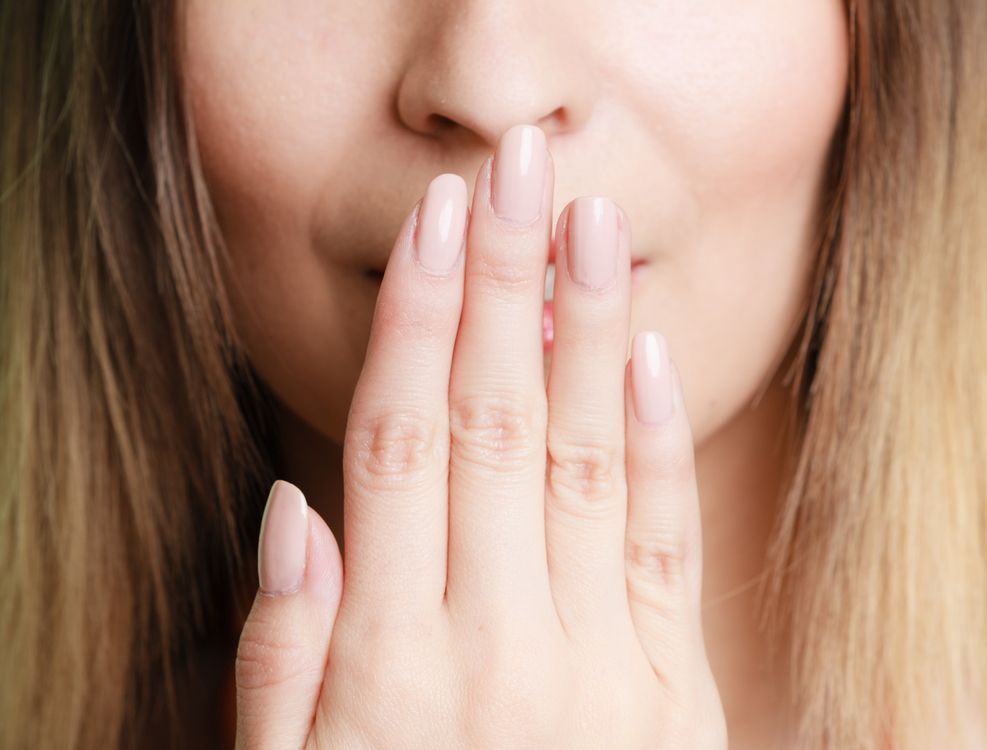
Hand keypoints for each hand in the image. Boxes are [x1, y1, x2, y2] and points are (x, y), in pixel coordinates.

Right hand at [233, 124, 726, 748]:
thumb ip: (283, 653)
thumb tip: (292, 506)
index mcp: (393, 660)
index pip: (403, 444)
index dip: (422, 321)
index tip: (439, 223)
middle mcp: (499, 640)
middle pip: (500, 425)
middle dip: (508, 286)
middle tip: (518, 173)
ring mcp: (598, 664)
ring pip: (591, 462)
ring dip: (591, 332)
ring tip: (593, 226)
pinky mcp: (673, 692)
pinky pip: (666, 546)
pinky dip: (661, 445)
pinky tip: (652, 358)